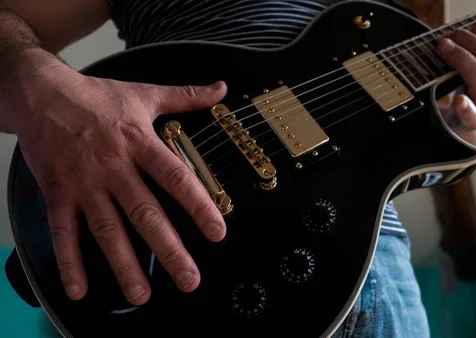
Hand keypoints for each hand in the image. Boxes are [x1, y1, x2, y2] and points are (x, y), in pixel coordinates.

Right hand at [7, 51, 227, 305]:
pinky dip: (70, 261)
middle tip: (189, 279)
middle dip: (168, 250)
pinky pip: (63, 231)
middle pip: (145, 213)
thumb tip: (221, 89)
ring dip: (124, 264)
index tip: (218, 231)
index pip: (175, 178)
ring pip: (107, 229)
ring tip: (141, 295)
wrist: (41, 93)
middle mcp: (114, 167)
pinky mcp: (58, 193)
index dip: (198, 204)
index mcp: (139, 143)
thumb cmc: (96, 96)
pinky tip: (79, 288)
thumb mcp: (145, 93)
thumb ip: (186, 96)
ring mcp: (84, 183)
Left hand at [437, 23, 475, 145]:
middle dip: (469, 42)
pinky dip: (466, 108)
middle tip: (447, 39)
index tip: (471, 27)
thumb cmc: (462, 107)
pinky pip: (473, 117)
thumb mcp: (470, 81)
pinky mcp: (472, 126)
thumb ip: (466, 61)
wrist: (459, 144)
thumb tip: (445, 39)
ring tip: (445, 50)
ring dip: (464, 60)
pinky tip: (458, 100)